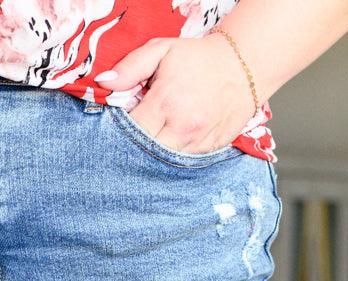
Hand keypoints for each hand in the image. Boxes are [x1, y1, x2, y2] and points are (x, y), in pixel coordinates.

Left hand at [105, 33, 257, 153]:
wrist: (243, 66)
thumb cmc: (197, 59)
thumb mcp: (162, 51)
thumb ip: (131, 67)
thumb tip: (104, 83)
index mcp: (166, 101)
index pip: (130, 130)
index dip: (121, 129)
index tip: (122, 122)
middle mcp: (182, 127)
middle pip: (143, 152)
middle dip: (134, 145)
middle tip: (135, 133)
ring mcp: (197, 142)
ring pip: (161, 163)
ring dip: (151, 155)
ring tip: (152, 137)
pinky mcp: (208, 151)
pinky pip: (181, 164)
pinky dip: (170, 158)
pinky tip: (169, 143)